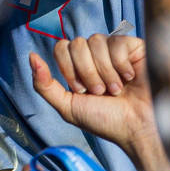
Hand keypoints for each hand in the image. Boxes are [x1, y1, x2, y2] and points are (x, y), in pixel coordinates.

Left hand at [28, 35, 167, 170]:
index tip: (81, 90)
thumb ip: (45, 85)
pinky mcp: (134, 47)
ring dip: (104, 71)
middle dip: (86, 72)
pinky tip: (130, 78)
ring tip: (116, 89)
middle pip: (77, 43)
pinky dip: (121, 64)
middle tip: (100, 92)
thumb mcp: (69, 107)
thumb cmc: (106, 121)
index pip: (61, 47)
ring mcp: (115, 50)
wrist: (138, 129)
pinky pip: (117, 42)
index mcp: (79, 66)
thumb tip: (31, 56)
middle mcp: (96, 55)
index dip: (68, 67)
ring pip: (96, 41)